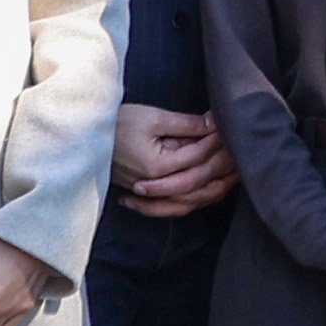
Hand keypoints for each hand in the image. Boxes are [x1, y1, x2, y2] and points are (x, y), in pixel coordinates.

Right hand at [111, 103, 235, 218]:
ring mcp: (149, 194)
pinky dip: (195, 202)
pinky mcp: (146, 195)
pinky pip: (175, 207)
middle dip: (222, 168)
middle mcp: (155, 186)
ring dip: (214, 189)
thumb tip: (214, 122)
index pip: (197, 157)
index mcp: (157, 166)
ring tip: (233, 177)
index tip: (229, 129)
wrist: (86, 137)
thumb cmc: (118, 123)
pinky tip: (209, 194)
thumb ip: (186, 124)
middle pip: (198, 183)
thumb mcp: (153, 117)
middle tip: (238, 153)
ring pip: (190, 201)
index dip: (216, 143)